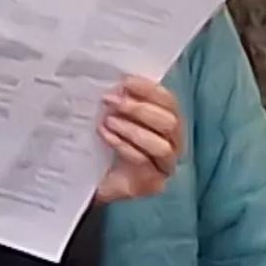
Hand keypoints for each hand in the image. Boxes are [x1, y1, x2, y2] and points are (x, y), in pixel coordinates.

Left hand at [91, 76, 182, 205]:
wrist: (92, 181)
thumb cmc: (105, 144)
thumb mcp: (113, 117)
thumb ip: (121, 102)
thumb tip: (116, 84)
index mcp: (168, 123)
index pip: (169, 103)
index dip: (150, 90)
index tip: (125, 82)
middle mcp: (173, 144)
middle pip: (171, 123)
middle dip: (140, 110)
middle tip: (111, 101)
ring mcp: (165, 167)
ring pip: (161, 146)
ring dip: (132, 130)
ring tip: (108, 121)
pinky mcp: (152, 184)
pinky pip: (143, 162)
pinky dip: (123, 146)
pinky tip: (105, 135)